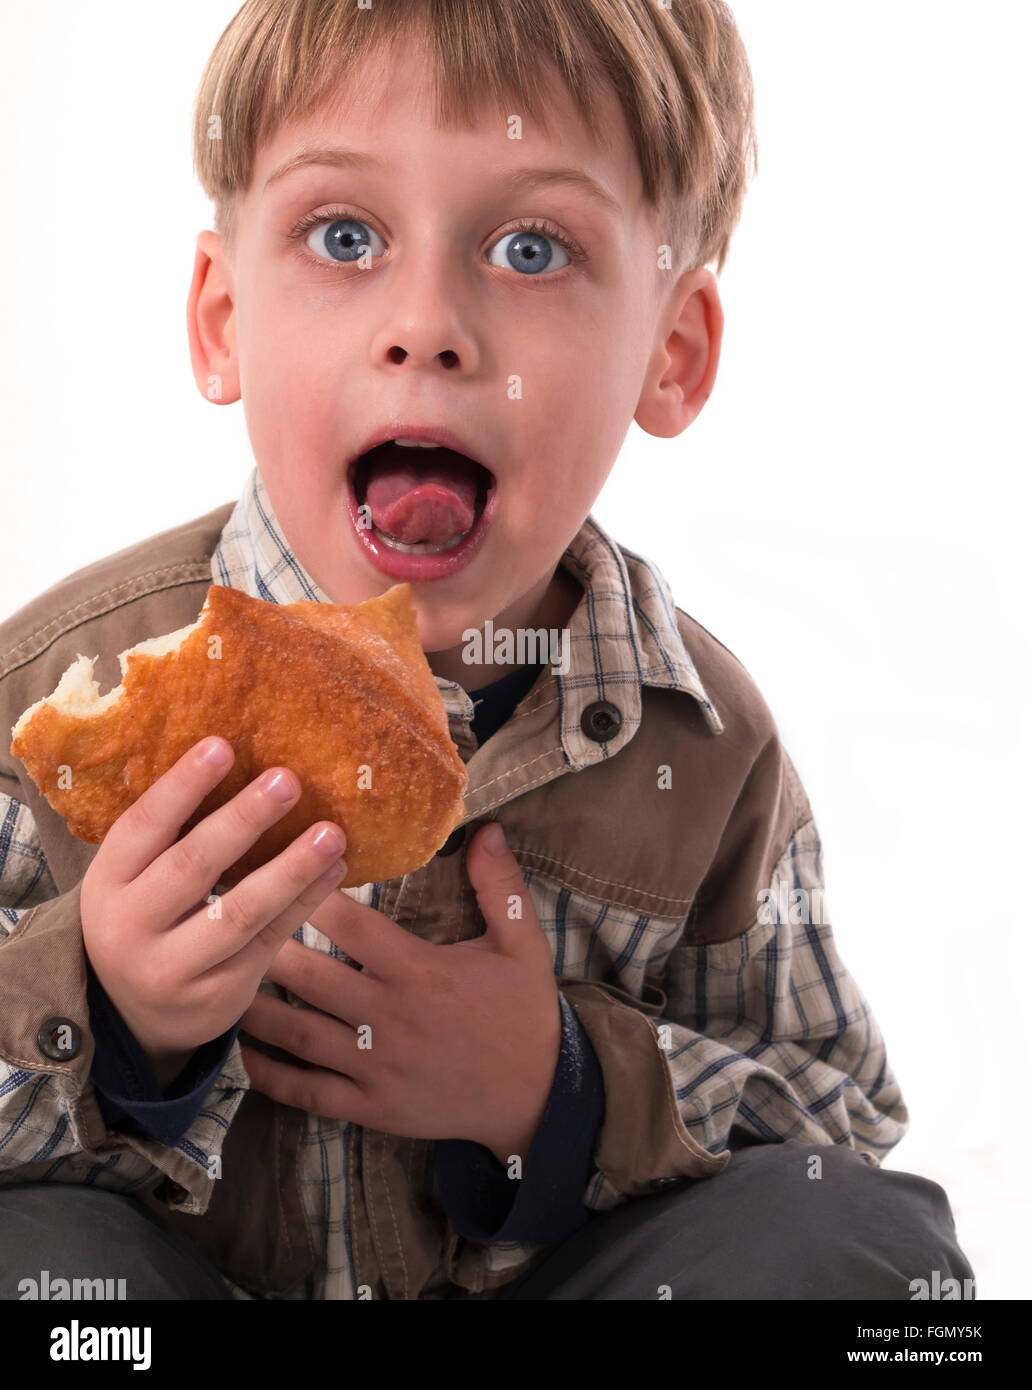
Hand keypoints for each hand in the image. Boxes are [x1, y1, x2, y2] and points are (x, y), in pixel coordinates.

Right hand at [80, 736, 350, 1087]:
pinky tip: (334, 869)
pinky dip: (306, 903)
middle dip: (244, 820)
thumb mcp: (133, 878)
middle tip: (288, 780)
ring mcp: (174, 968)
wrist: (134, 1015)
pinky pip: (270, 942)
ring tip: (331, 832)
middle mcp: (131, 927)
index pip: (143, 826)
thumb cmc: (146, 917)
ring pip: (241, 912)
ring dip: (292, 868)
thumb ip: (171, 833)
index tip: (222, 745)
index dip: (182, 785)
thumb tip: (234, 756)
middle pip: (193, 866)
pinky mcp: (219, 996)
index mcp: (107, 883)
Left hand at [238, 823, 560, 1164]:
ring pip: (299, 1033)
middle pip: (310, 976)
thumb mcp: (523, 944)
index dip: (309, 893)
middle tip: (220, 916)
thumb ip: (500, 885)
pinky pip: (308, 1091)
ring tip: (215, 974)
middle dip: (263, 943)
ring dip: (253, 1005)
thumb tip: (487, 828)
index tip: (273, 865)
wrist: (536, 1096)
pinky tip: (239, 1052)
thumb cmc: (524, 1013)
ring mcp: (374, 1066)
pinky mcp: (369, 1107)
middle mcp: (387, 1016)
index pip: (351, 926)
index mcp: (418, 971)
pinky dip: (269, 1075)